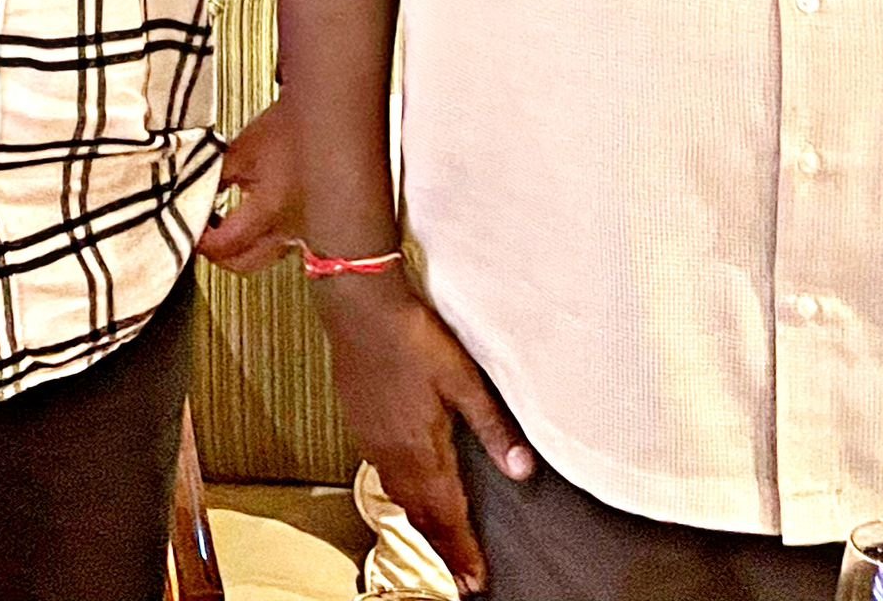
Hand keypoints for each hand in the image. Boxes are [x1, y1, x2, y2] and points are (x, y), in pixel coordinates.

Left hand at [196, 98, 301, 273]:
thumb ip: (215, 178)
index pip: (225, 245)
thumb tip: (194, 196)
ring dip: (242, 248)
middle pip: (244, 264)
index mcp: (270, 209)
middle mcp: (290, 228)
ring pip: (265, 258)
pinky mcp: (311, 225)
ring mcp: (304, 231)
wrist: (324, 118)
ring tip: (226, 225)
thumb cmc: (288, 127)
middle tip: (203, 234)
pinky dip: (263, 238)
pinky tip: (254, 219)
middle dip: (218, 253)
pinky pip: (282, 244)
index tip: (189, 226)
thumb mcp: (242, 149)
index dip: (201, 240)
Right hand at [317, 273, 533, 596]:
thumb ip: (492, 427)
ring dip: (420, 524)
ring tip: (437, 542)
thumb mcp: (463, 379)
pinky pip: (382, 475)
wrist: (360, 308)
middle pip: (420, 515)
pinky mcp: (359, 423)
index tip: (475, 582)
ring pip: (399, 497)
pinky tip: (405, 489)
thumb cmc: (414, 338)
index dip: (462, 552)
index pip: (447, 516)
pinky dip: (400, 496)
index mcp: (423, 450)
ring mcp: (372, 440)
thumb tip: (522, 470)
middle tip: (460, 577)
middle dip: (442, 548)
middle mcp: (394, 455)